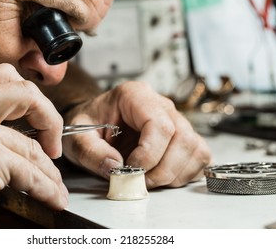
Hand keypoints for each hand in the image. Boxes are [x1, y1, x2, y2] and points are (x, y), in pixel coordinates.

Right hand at [0, 64, 67, 227]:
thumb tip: (31, 126)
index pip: (7, 78)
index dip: (33, 100)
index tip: (42, 125)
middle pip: (26, 92)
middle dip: (50, 119)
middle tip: (54, 146)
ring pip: (31, 146)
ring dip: (50, 170)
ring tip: (55, 185)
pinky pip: (30, 172)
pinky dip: (47, 188)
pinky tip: (52, 197)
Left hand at [62, 81, 211, 188]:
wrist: (94, 123)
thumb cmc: (89, 124)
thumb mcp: (77, 137)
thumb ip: (91, 152)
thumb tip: (116, 168)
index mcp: (134, 95)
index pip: (159, 124)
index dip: (149, 153)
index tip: (131, 169)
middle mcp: (160, 104)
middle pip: (183, 137)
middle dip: (163, 168)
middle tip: (139, 181)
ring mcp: (175, 119)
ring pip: (195, 148)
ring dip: (175, 173)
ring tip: (149, 179)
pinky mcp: (182, 136)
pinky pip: (198, 155)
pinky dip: (184, 173)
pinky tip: (163, 176)